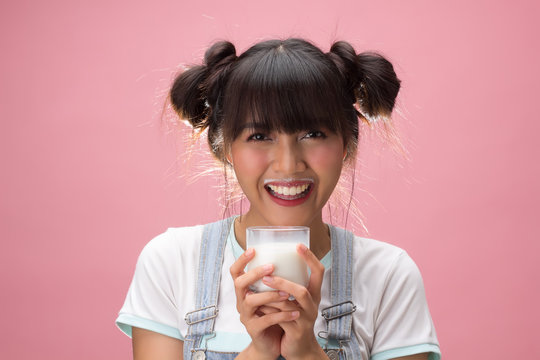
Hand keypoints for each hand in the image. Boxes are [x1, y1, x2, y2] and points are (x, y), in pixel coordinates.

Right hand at [230, 248, 297, 359]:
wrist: (271, 343)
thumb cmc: (273, 314)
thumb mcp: (271, 295)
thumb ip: (275, 280)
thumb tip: (291, 256)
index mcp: (244, 291)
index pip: (235, 272)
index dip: (241, 260)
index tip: (253, 249)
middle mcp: (241, 301)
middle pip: (239, 283)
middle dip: (255, 274)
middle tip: (272, 267)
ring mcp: (245, 316)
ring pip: (252, 301)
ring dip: (270, 295)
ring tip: (287, 293)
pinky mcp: (254, 329)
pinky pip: (266, 320)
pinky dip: (281, 315)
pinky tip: (295, 312)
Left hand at [260, 244, 326, 359]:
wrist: (299, 348)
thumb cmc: (294, 319)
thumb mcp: (294, 300)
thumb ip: (286, 285)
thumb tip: (269, 263)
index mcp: (314, 293)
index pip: (319, 272)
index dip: (310, 258)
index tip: (298, 245)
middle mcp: (313, 305)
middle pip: (302, 291)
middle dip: (283, 282)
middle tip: (267, 274)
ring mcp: (306, 320)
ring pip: (289, 306)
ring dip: (272, 297)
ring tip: (258, 290)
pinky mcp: (296, 332)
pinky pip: (281, 319)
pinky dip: (269, 311)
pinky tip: (259, 305)